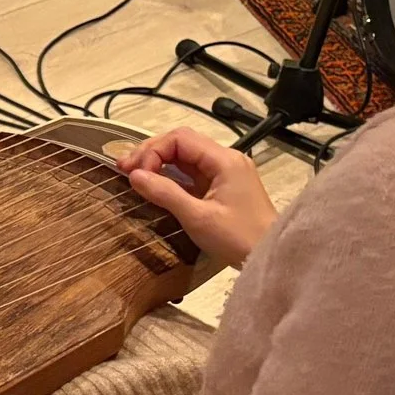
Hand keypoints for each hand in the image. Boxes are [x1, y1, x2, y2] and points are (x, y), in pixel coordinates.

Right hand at [116, 125, 277, 266]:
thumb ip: (165, 193)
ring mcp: (225, 172)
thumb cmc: (238, 238)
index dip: (152, 151)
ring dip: (158, 163)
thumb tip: (134, 176)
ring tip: (133, 174)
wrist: (270, 255)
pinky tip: (154, 183)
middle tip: (123, 169)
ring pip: (185, 157)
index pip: (180, 139)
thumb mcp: (198, 218)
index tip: (134, 174)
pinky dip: (170, 175)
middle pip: (181, 143)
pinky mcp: (223, 186)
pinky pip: (192, 173)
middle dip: (151, 153)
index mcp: (224, 160)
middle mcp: (226, 159)